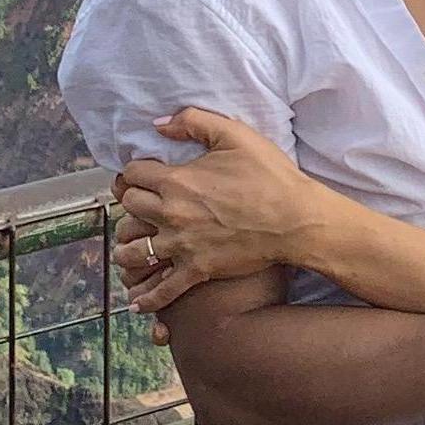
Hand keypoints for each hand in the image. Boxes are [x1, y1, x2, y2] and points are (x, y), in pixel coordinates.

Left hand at [113, 110, 310, 313]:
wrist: (296, 219)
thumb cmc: (270, 175)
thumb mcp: (234, 135)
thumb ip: (193, 121)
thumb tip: (159, 123)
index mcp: (176, 180)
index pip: (132, 175)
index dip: (135, 173)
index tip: (143, 176)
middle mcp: (171, 213)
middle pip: (129, 209)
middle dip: (132, 205)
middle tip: (142, 206)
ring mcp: (182, 245)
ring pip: (134, 251)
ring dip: (128, 248)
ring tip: (131, 248)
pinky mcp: (197, 270)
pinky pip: (163, 289)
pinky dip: (147, 298)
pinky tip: (137, 302)